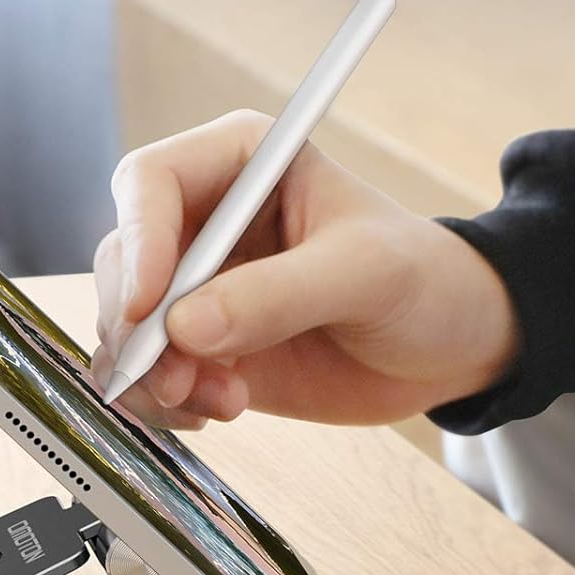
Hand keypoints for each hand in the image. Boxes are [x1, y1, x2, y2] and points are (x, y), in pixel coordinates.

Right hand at [91, 111, 519, 428]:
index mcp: (239, 163)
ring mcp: (197, 288)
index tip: (150, 310)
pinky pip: (147, 376)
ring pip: (125, 327)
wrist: (449, 344)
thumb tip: (185, 328)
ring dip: (154, 374)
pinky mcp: (201, 348)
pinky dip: (164, 402)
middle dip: (139, 327)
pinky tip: (218, 410)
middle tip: (177, 377)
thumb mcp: (364, 274)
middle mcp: (204, 221)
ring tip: (223, 400)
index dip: (139, 243)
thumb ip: (278, 295)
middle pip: (124, 262)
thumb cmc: (423, 279)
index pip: (150, 184)